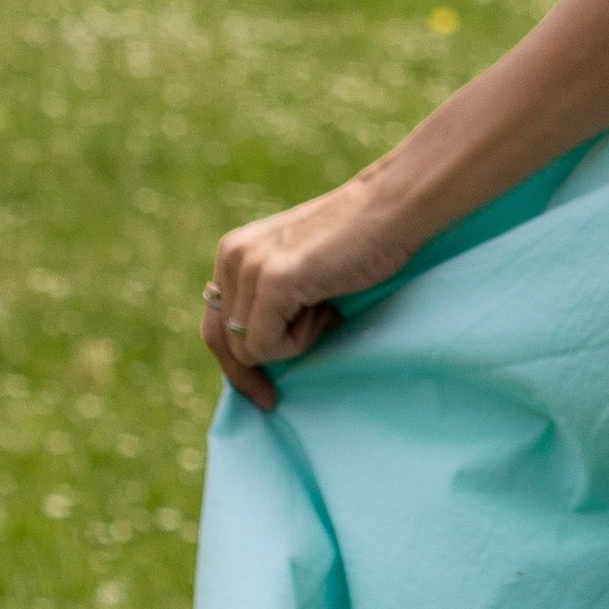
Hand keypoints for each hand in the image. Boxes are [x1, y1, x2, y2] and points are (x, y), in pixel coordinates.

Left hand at [202, 180, 419, 412]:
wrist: (393, 209)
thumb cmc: (361, 243)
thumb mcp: (299, 271)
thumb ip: (270, 299)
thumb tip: (256, 354)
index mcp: (233, 251)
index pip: (215, 322)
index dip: (235, 362)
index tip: (263, 392)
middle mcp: (231, 256)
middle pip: (220, 340)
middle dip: (246, 374)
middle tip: (272, 399)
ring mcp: (249, 266)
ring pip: (245, 348)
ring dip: (289, 345)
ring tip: (325, 311)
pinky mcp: (273, 281)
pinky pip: (264, 346)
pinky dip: (296, 344)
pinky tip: (326, 311)